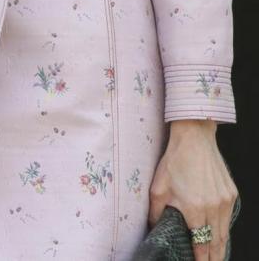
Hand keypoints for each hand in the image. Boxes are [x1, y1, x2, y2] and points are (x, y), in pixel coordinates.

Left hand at [149, 120, 237, 260]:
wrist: (195, 137)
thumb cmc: (175, 160)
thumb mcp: (158, 186)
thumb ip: (156, 211)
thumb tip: (154, 226)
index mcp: (195, 208)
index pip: (201, 243)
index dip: (200, 258)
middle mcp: (213, 207)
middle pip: (216, 243)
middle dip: (213, 257)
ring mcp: (224, 201)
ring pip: (224, 232)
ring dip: (220, 246)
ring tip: (216, 256)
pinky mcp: (231, 194)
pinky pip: (228, 218)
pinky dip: (224, 229)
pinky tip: (218, 234)